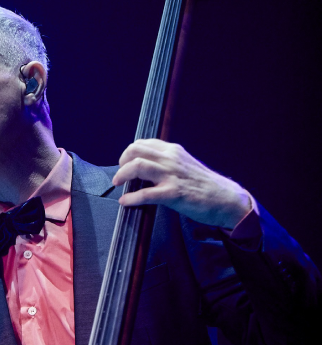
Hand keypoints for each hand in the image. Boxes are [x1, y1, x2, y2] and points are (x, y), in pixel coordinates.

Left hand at [113, 139, 251, 228]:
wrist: (226, 199)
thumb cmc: (205, 185)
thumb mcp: (185, 165)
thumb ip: (168, 163)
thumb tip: (147, 169)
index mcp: (174, 150)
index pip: (143, 143)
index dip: (129, 153)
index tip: (124, 163)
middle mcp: (171, 159)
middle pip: (136, 150)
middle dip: (122, 162)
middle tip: (120, 174)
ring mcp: (172, 175)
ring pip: (137, 166)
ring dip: (122, 174)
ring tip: (118, 183)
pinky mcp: (173, 193)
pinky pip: (145, 194)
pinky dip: (131, 198)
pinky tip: (125, 202)